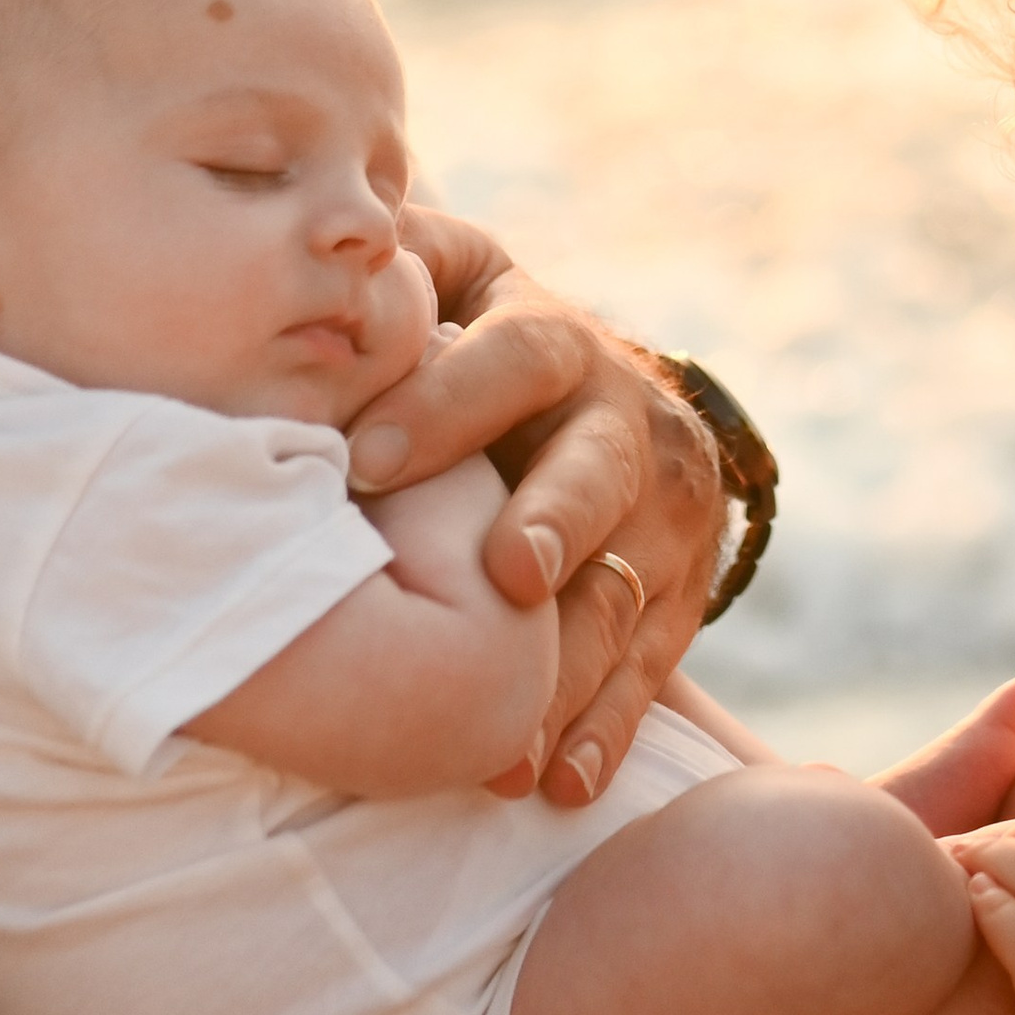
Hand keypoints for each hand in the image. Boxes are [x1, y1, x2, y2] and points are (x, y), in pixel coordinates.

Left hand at [364, 213, 724, 808]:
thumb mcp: (457, 277)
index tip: (368, 456)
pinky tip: (556, 781)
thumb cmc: (481, 343)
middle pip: (601, 470)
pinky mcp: (681, 595)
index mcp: (556, 341)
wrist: (612, 404)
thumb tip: (333, 233)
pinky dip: (604, 729)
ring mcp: (668, 518)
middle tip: (508, 574)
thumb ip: (402, 258)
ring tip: (507, 734)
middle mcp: (628, 423)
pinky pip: (649, 669)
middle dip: (557, 519)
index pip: (514, 356)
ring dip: (567, 663)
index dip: (446, 403)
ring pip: (623, 590)